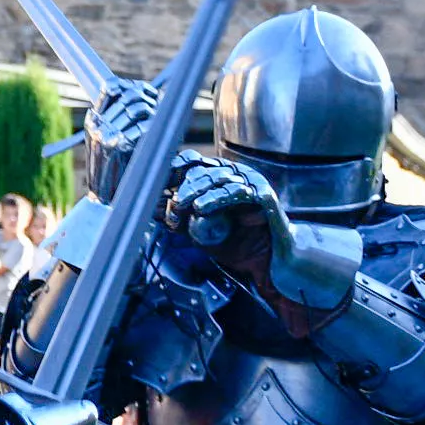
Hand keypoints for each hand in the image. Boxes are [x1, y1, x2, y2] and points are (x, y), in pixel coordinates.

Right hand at [83, 78, 160, 201]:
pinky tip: (159, 138)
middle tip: (160, 107)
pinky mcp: (120, 145)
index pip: (111, 88)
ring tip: (159, 124)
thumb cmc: (111, 173)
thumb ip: (113, 121)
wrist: (103, 201)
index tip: (147, 93)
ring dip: (155, 112)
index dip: (132, 86)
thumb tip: (139, 96)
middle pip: (129, 94)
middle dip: (149, 97)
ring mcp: (108, 134)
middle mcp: (98, 125)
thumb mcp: (103, 144)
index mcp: (93, 121)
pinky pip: (145, 126)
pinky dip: (155, 129)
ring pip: (139, 107)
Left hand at [163, 156, 291, 295]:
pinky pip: (238, 192)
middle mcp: (236, 176)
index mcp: (220, 179)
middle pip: (202, 169)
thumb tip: (151, 209)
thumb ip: (181, 220)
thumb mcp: (201, 233)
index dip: (173, 169)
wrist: (273, 262)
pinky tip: (201, 207)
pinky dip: (217, 198)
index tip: (155, 182)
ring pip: (218, 178)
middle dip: (183, 186)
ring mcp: (251, 184)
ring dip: (196, 191)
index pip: (192, 162)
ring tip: (182, 204)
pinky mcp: (264, 197)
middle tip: (172, 204)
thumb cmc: (239, 245)